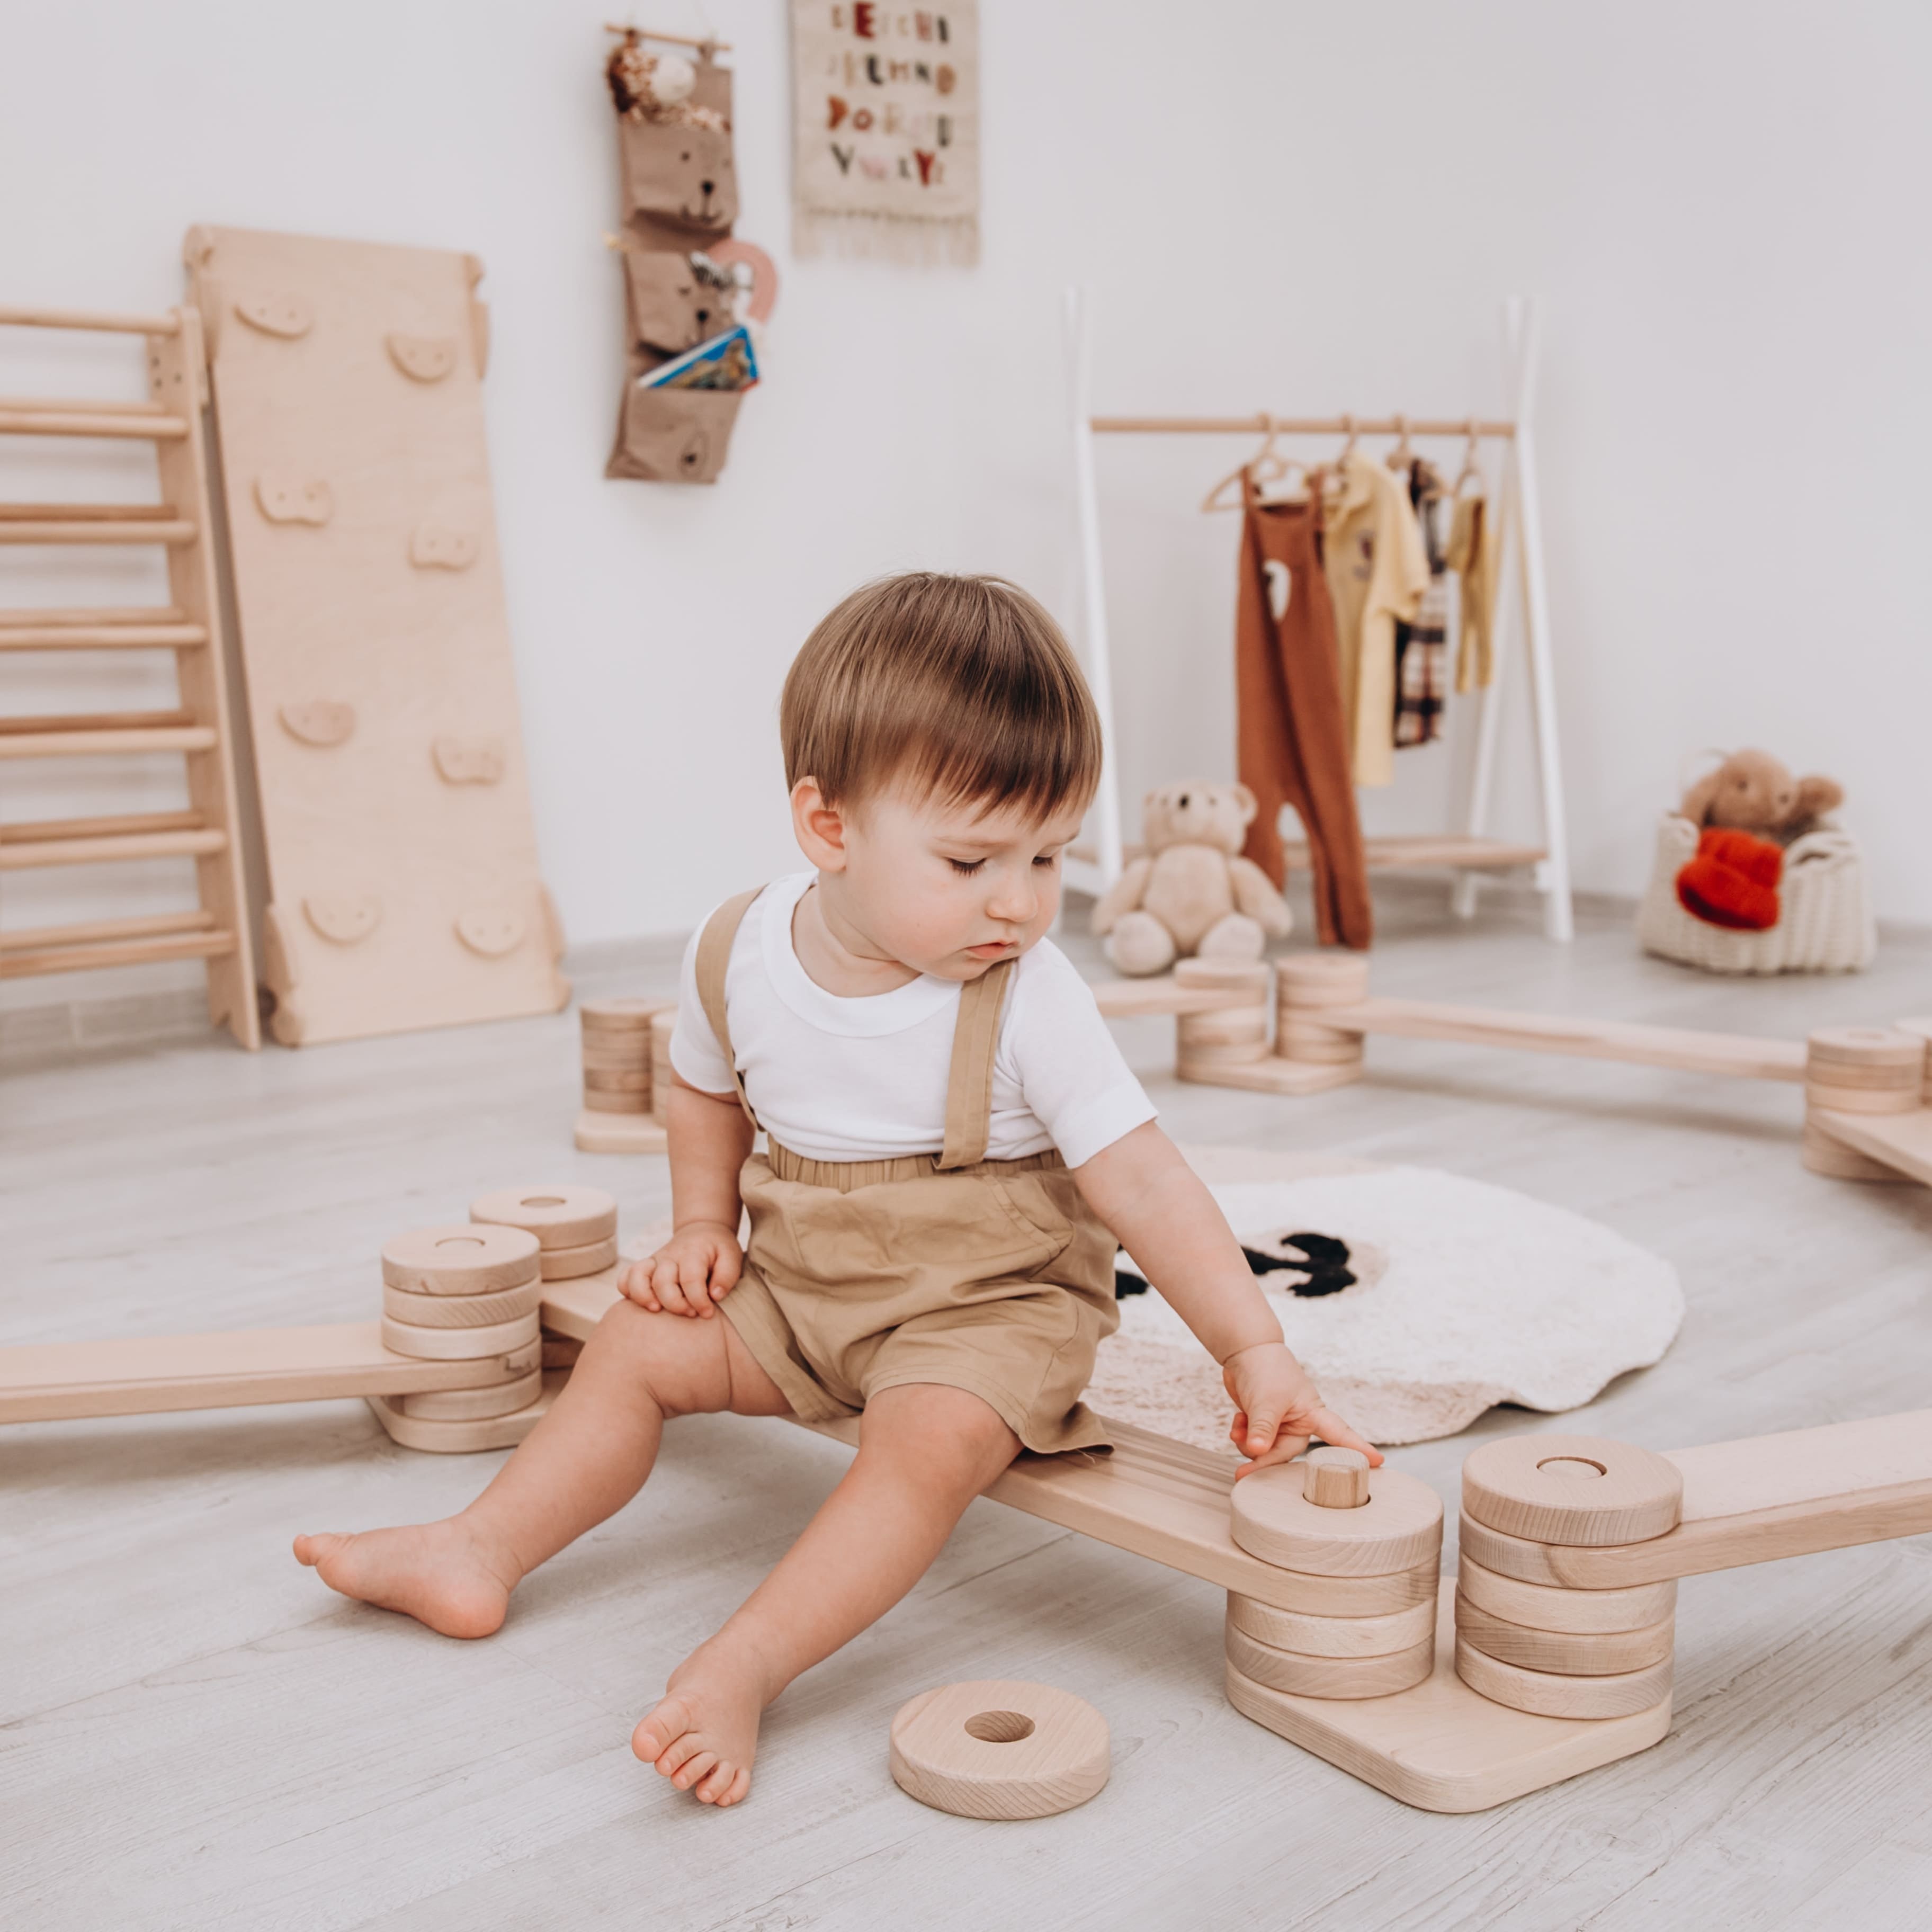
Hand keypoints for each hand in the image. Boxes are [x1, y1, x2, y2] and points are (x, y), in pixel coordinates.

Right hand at [618, 1220, 740, 1318]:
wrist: (702, 1231)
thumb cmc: (718, 1249)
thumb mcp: (732, 1256)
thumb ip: (727, 1275)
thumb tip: (715, 1296)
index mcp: (693, 1253)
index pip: (690, 1279)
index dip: (699, 1301)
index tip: (707, 1312)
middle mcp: (670, 1256)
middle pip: (662, 1281)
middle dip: (676, 1304)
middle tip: (691, 1313)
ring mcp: (654, 1261)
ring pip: (637, 1276)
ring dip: (644, 1297)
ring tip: (657, 1310)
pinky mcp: (645, 1268)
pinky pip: (625, 1278)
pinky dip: (627, 1291)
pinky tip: (643, 1303)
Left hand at [1222, 1341, 1383, 1478]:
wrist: (1245, 1351)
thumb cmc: (1266, 1369)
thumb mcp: (1266, 1401)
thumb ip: (1263, 1429)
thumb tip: (1256, 1453)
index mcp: (1313, 1414)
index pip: (1340, 1435)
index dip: (1359, 1450)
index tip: (1379, 1463)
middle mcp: (1301, 1422)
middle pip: (1287, 1454)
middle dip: (1264, 1459)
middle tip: (1243, 1473)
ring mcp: (1282, 1423)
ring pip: (1267, 1450)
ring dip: (1250, 1445)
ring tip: (1239, 1429)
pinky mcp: (1265, 1423)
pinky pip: (1255, 1442)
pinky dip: (1243, 1436)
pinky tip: (1237, 1423)